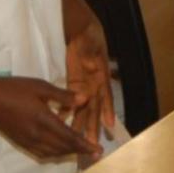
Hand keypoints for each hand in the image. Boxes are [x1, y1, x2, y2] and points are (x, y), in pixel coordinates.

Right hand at [0, 76, 96, 158]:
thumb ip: (63, 96)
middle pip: (64, 148)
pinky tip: (59, 149)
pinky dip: (55, 153)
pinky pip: (42, 153)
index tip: (98, 150)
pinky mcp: (21, 143)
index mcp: (44, 120)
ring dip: (68, 153)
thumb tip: (85, 99)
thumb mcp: (40, 87)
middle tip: (95, 153)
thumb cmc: (14, 89)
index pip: (70, 137)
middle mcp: (37, 135)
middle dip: (81, 151)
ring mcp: (28, 141)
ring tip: (80, 151)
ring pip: (53, 153)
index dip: (85, 145)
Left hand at [66, 18, 115, 152]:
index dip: (108, 109)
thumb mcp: (90, 42)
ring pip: (84, 107)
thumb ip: (90, 53)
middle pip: (94, 107)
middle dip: (93, 125)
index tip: (110, 124)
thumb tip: (92, 65)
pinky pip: (72, 100)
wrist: (82, 29)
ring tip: (78, 141)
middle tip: (91, 143)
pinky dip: (68, 111)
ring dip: (81, 123)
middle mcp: (95, 84)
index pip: (105, 94)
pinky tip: (63, 122)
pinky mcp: (75, 83)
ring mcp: (85, 85)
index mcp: (101, 75)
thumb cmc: (89, 34)